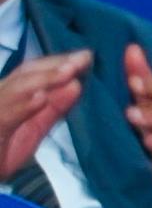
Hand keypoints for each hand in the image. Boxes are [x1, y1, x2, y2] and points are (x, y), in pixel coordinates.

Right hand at [0, 47, 89, 183]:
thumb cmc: (4, 150)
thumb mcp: (35, 128)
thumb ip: (54, 108)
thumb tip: (76, 84)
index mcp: (11, 93)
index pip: (35, 71)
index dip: (59, 62)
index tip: (86, 57)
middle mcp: (0, 93)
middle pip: (27, 73)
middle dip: (56, 65)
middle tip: (84, 58)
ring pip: (18, 88)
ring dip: (45, 79)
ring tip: (69, 72)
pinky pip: (6, 112)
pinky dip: (24, 104)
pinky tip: (41, 97)